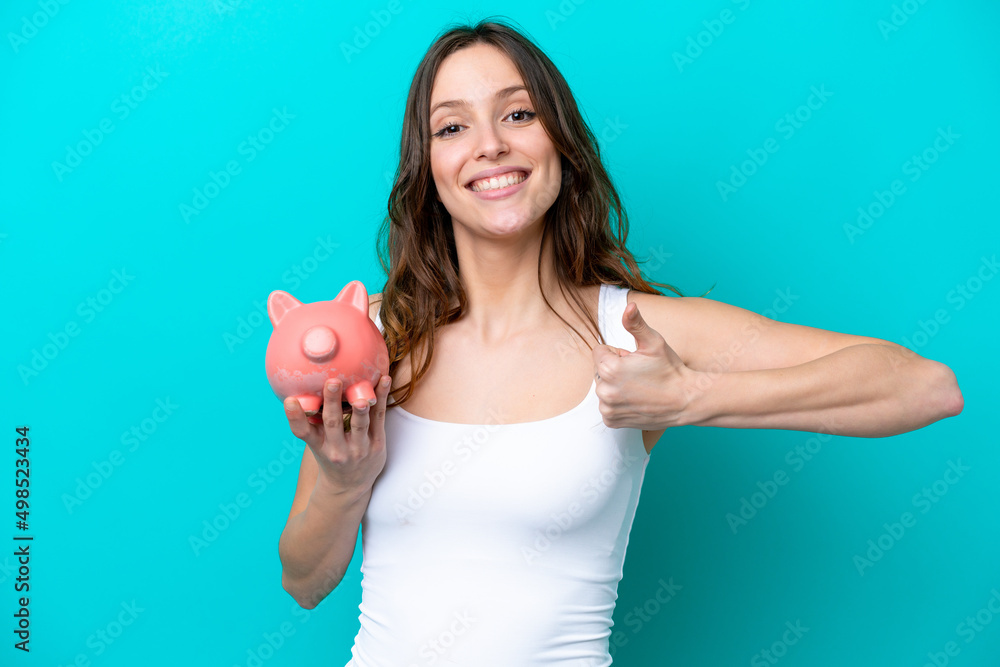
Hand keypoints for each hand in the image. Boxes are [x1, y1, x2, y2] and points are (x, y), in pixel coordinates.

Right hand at [283, 376, 391, 495]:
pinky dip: (381, 398)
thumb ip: (313, 421)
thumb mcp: (318, 444)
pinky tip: (384, 380)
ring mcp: (359, 448)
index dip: (295, 417)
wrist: (350, 486)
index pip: (303, 432)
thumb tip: (307, 385)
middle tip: (332, 382)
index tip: (290, 401)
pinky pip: (379, 418)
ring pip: (360, 424)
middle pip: (333, 424)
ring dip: (361, 408)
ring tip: (361, 394)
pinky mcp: (378, 444)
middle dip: (332, 403)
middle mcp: (337, 449)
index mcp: (318, 446)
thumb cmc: (331, 455)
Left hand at [592, 302, 694, 429]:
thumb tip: (629, 306)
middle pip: (600, 371)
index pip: (599, 351)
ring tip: (639, 388)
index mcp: (609, 368)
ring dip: (616, 387)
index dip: (618, 353)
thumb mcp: (654, 342)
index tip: (635, 361)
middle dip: (616, 370)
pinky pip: (607, 406)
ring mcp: (607, 408)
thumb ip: (636, 323)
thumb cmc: (670, 370)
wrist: (685, 401)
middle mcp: (603, 390)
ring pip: (604, 388)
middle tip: (639, 375)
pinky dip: (618, 404)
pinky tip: (636, 401)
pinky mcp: (611, 421)